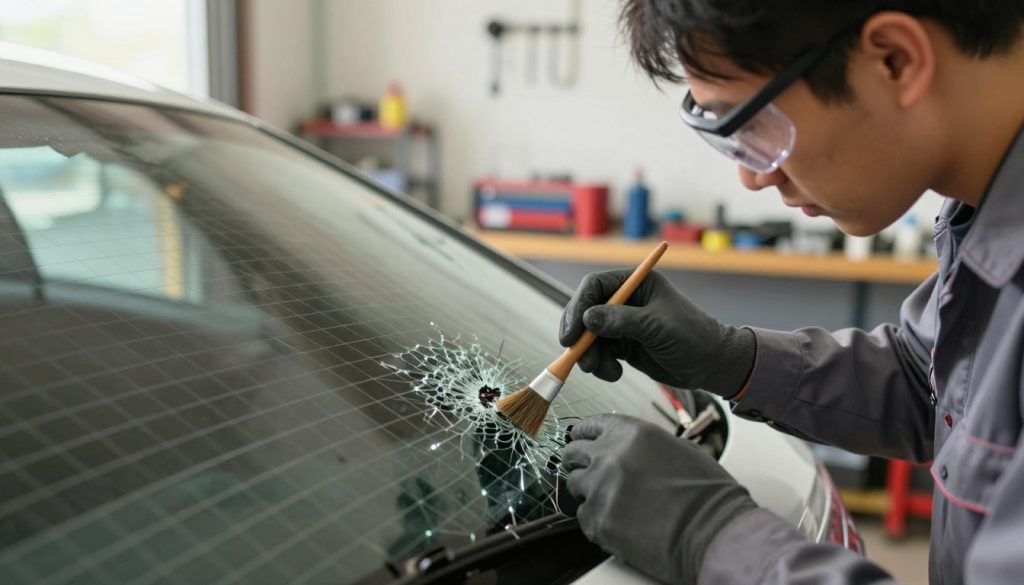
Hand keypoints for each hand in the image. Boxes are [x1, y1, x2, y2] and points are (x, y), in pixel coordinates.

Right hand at [559, 269, 755, 397]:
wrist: (711, 365)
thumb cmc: (692, 337)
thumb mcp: (656, 326)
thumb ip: (621, 321)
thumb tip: (587, 318)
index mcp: (637, 283)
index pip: (595, 286)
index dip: (579, 305)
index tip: (572, 332)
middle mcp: (626, 300)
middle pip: (586, 311)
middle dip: (580, 335)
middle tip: (577, 355)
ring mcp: (622, 323)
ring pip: (589, 335)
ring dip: (589, 354)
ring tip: (603, 371)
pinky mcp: (623, 345)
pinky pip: (599, 352)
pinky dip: (600, 364)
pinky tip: (614, 374)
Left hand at [561, 414, 757, 584]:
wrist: (714, 532)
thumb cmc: (707, 493)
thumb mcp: (679, 449)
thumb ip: (644, 445)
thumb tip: (630, 448)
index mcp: (631, 433)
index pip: (591, 426)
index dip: (584, 435)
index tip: (581, 440)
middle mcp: (610, 455)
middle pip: (573, 453)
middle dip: (579, 462)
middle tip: (589, 473)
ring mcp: (600, 488)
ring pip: (574, 485)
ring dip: (588, 491)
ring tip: (612, 501)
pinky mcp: (598, 520)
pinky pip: (582, 516)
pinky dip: (595, 519)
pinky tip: (618, 522)